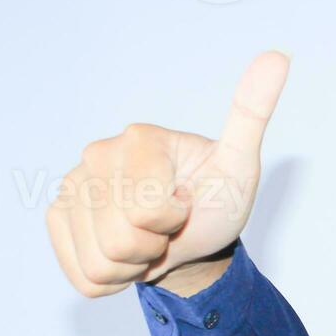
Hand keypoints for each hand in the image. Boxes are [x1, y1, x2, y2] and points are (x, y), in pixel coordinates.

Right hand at [45, 49, 289, 297]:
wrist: (193, 239)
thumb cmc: (216, 200)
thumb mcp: (240, 164)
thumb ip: (251, 115)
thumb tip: (278, 57)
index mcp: (138, 138)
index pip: (147, 210)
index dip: (173, 220)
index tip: (184, 203)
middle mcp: (95, 155)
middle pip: (120, 239)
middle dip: (152, 246)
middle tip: (167, 226)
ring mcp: (70, 186)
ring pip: (101, 262)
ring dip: (133, 264)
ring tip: (149, 239)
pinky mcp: (57, 218)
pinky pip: (84, 275)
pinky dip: (112, 278)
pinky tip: (127, 252)